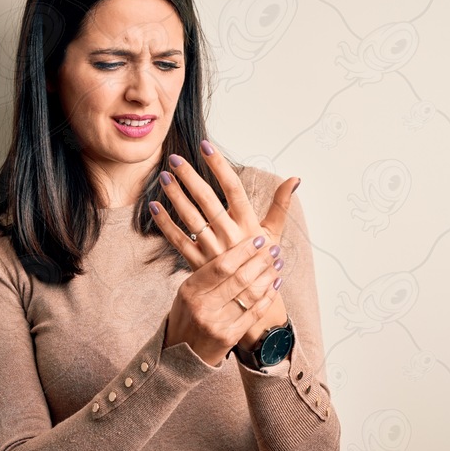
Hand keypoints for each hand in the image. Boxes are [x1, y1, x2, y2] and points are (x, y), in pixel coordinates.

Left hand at [149, 140, 298, 357]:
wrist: (253, 303)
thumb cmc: (265, 263)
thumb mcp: (275, 233)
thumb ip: (281, 204)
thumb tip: (295, 178)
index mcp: (249, 225)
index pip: (233, 188)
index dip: (220, 167)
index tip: (206, 147)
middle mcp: (230, 236)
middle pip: (207, 201)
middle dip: (190, 178)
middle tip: (174, 159)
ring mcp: (213, 251)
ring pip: (190, 219)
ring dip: (175, 197)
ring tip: (163, 178)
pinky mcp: (199, 265)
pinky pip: (178, 242)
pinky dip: (165, 224)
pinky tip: (154, 207)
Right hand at [162, 234, 282, 365]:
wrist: (181, 354)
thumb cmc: (187, 316)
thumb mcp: (187, 292)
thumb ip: (207, 273)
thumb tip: (235, 248)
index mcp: (190, 290)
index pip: (221, 265)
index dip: (243, 251)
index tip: (258, 239)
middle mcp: (203, 306)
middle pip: (239, 278)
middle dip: (261, 261)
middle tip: (274, 248)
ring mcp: (217, 324)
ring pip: (250, 295)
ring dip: (268, 277)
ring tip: (278, 263)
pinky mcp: (230, 337)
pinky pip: (254, 313)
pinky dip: (268, 297)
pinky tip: (276, 284)